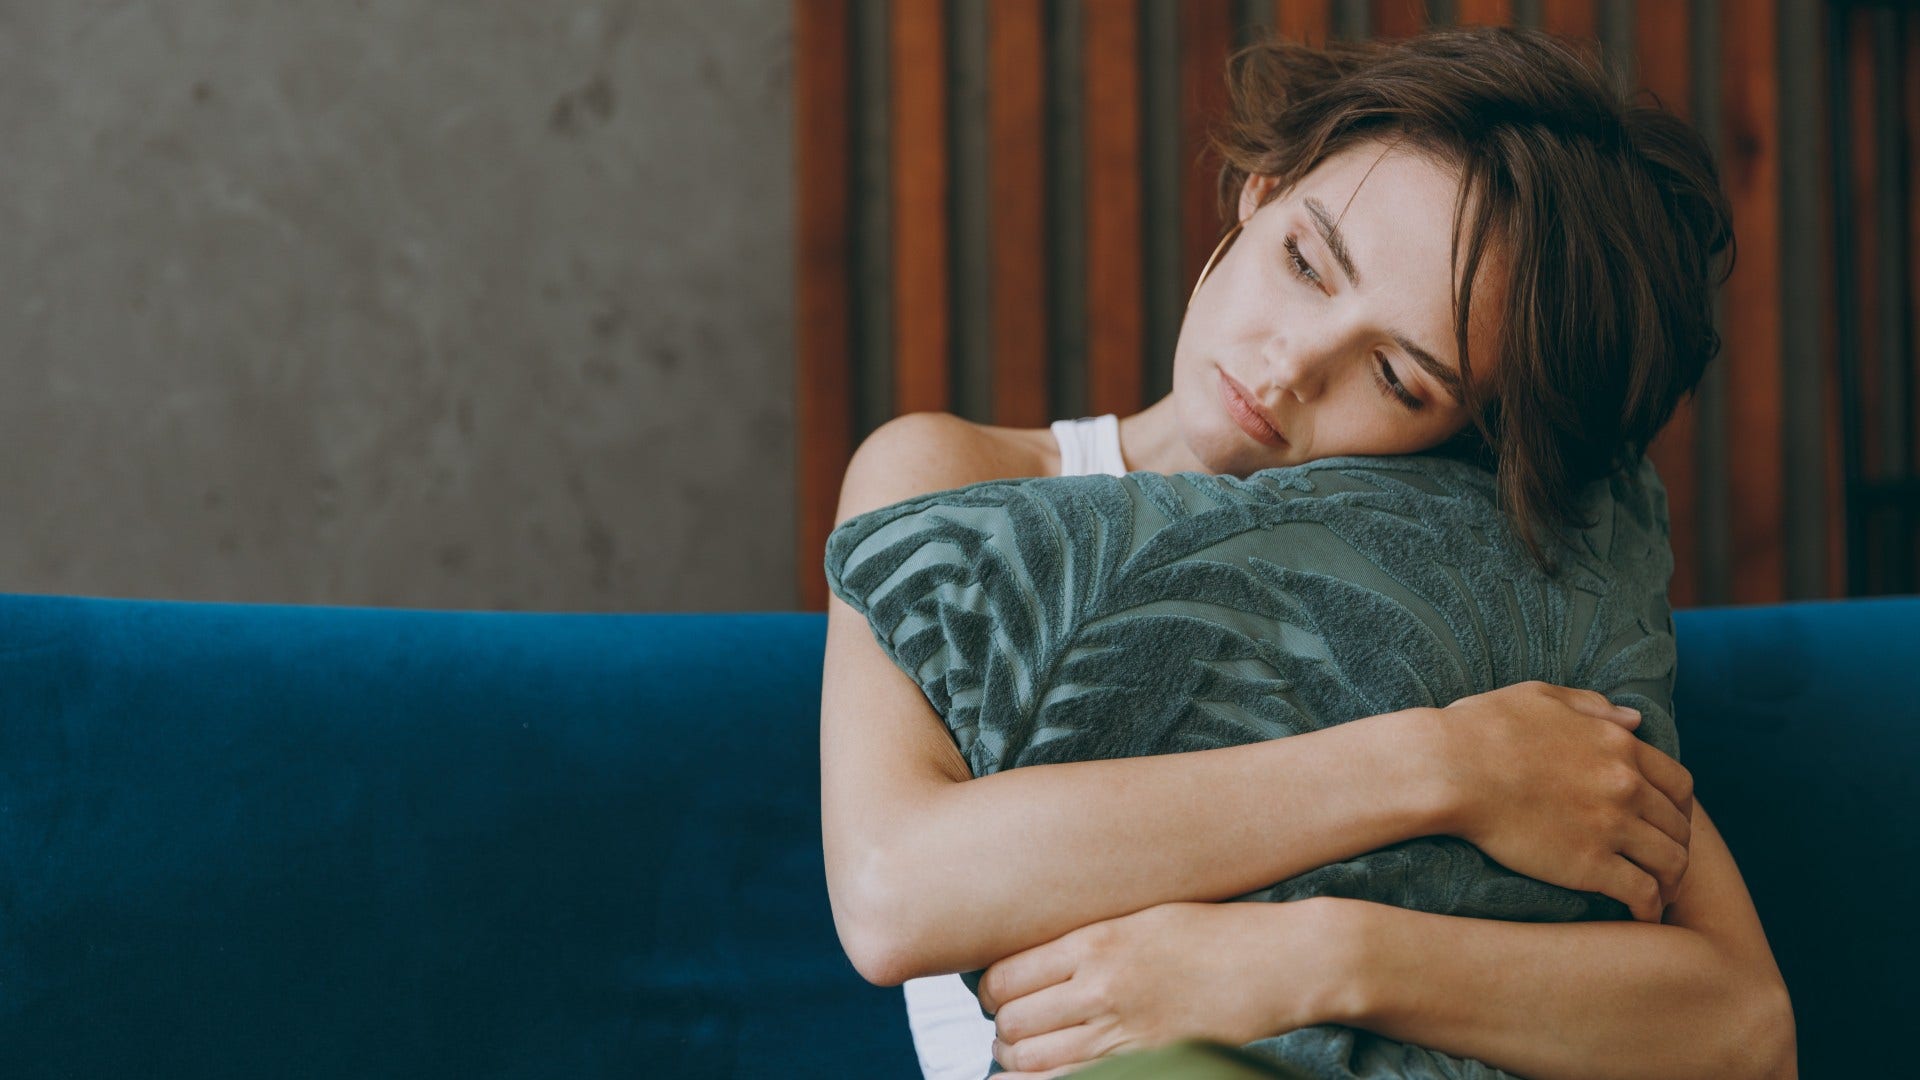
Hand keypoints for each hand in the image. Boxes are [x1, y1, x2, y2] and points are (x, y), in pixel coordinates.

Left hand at [977, 899, 1343, 1077]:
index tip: (998, 995)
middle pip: (1011, 1021)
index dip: (990, 992)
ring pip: (1031, 1059)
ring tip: (1026, 1055)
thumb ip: (1087, 939)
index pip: (1005, 975)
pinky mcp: (1148, 1061)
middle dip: (1002, 1029)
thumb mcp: (1141, 915)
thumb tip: (1035, 960)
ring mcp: (1123, 1031)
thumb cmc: (1216, 932)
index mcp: (1094, 940)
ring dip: (1017, 1060)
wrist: (1281, 961)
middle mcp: (1100, 986)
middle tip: (1011, 1029)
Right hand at [1431, 681, 1693, 921]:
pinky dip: (1649, 907)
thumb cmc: (1482, 729)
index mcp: (1618, 745)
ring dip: (1671, 881)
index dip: (1679, 808)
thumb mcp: (1540, 698)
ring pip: (1671, 862)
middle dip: (1677, 846)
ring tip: (1658, 895)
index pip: (1678, 783)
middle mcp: (1626, 785)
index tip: (1667, 823)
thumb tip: (1633, 719)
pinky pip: (1641, 892)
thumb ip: (1592, 707)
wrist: (1448, 768)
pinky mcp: (1589, 865)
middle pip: (1679, 825)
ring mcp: (1611, 826)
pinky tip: (1639, 916)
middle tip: (1663, 864)